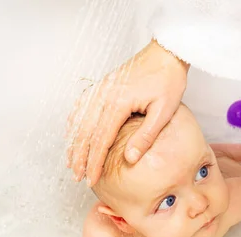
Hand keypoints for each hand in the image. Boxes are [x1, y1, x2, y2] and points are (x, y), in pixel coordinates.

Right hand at [66, 39, 189, 185]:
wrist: (166, 52)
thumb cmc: (168, 79)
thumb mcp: (164, 111)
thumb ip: (146, 135)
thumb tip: (130, 158)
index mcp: (118, 103)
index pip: (101, 140)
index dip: (94, 162)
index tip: (91, 179)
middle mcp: (104, 95)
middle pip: (85, 133)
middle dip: (80, 157)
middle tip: (77, 177)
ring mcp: (101, 88)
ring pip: (80, 121)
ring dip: (74, 143)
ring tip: (72, 162)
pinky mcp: (103, 85)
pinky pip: (82, 106)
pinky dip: (75, 123)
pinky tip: (72, 134)